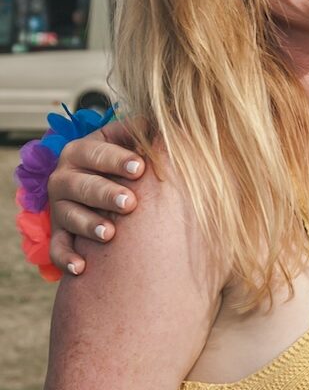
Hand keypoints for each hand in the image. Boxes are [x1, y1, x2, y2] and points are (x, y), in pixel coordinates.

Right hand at [46, 123, 144, 275]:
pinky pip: (58, 248)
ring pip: (68, 216)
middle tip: (130, 202)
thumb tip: (168, 122)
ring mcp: (60, 207)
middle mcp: (64, 178)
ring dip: (88, 224)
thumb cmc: (129, 163)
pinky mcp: (60, 233)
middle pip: (80, 185)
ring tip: (110, 233)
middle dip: (105, 193)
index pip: (95, 152)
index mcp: (81, 151)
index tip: (140, 167)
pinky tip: (82, 267)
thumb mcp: (134, 143)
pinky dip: (67, 258)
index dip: (116, 158)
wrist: (112, 190)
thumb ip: (146, 132)